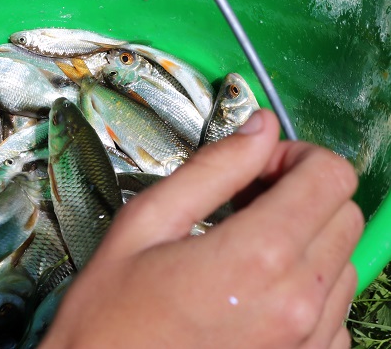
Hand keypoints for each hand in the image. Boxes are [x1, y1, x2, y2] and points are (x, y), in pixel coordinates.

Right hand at [41, 109, 362, 348]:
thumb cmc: (111, 314)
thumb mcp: (145, 224)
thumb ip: (211, 169)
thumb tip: (258, 128)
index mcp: (256, 256)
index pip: (329, 175)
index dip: (295, 155)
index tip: (258, 166)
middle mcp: (297, 301)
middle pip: (345, 212)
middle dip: (303, 191)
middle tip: (250, 198)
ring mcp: (308, 340)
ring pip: (344, 258)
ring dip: (307, 237)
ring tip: (248, 243)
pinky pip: (336, 307)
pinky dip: (308, 283)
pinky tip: (259, 285)